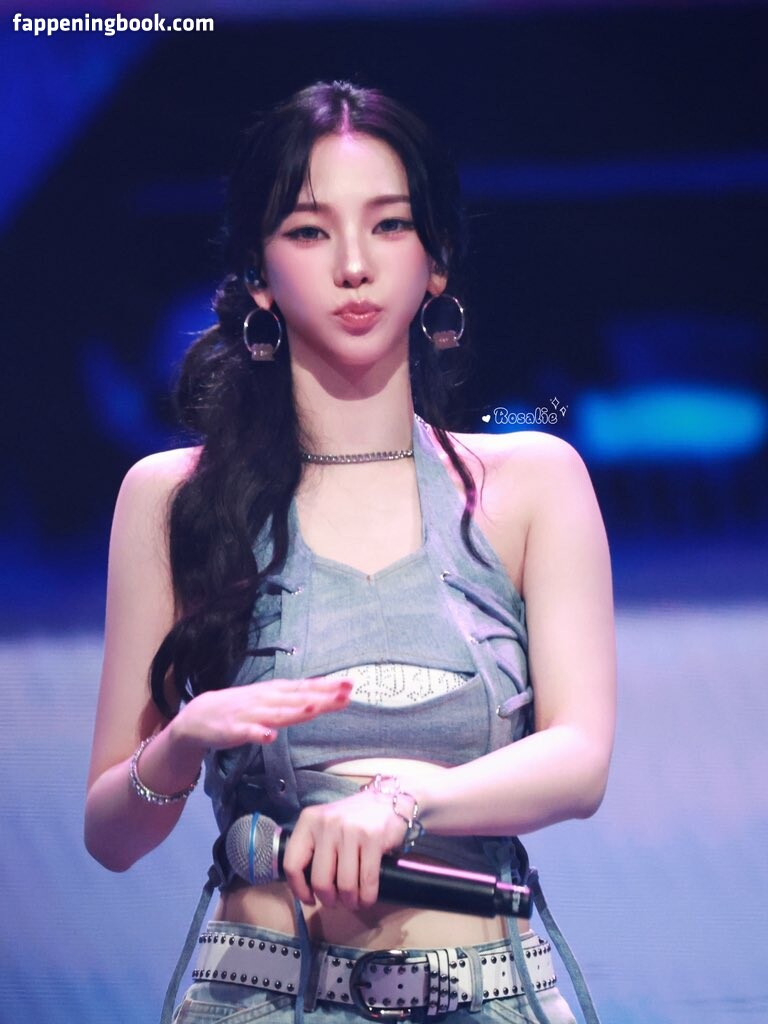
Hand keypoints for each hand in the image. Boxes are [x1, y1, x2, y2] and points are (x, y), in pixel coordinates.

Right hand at [170, 676, 352, 757]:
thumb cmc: (240, 707)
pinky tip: (270, 737)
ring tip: (316, 707)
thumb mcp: (269, 699)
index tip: (350, 685)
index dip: (328, 686)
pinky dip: (259, 734)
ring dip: (296, 710)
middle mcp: (266, 699)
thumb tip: (323, 697)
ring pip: (278, 713)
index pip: (305, 687)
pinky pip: (248, 733)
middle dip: (322, 696)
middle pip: (298, 698)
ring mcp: (250, 714)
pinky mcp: (234, 730)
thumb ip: (293, 700)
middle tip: (346, 693)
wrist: (198, 716)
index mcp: (275, 692)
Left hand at [282, 789, 407, 910]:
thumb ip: (314, 849)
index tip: (310, 899)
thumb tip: (307, 888)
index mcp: (309, 821)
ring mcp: (350, 831)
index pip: (292, 863)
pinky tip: (366, 898)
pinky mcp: (373, 838)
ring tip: (353, 901)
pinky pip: (367, 881)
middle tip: (336, 902)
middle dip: (328, 899)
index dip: (299, 889)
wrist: (387, 799)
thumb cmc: (353, 818)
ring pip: (345, 885)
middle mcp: (327, 824)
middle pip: (320, 880)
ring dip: (350, 901)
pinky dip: (367, 897)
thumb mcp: (326, 825)